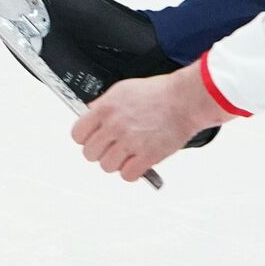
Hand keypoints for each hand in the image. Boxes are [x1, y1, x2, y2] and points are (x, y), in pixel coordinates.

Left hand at [70, 61, 236, 182]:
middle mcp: (115, 126)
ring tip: (129, 155)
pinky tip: (139, 163)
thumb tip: (90, 114)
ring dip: (117, 163)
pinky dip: (132, 172)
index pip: (78, 134)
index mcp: (106, 109)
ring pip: (107, 166)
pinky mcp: (148, 155)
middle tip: (113, 148)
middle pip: (90, 154)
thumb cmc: (161, 93)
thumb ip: (104, 104)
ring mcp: (131, 142)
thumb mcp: (124, 90)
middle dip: (101, 152)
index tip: (94, 139)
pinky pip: (127, 175)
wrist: (186, 100)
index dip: (85, 139)